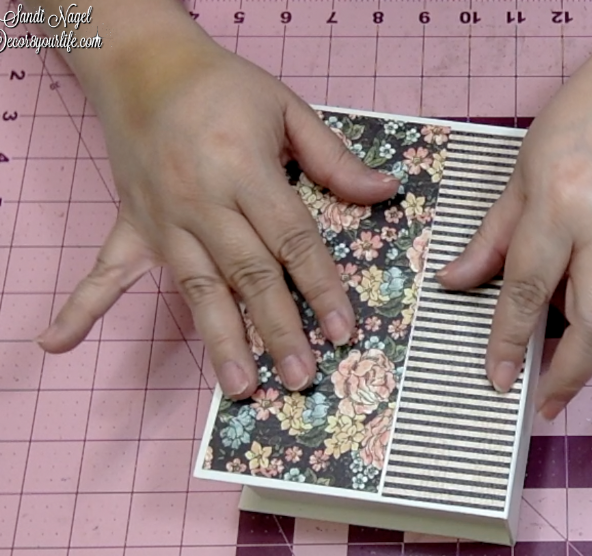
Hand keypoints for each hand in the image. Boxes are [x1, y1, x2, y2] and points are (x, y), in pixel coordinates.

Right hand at [35, 36, 397, 398]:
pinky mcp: (132, 224)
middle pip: (249, 276)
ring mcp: (162, 218)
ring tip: (239, 387)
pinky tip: (55, 343)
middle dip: (277, 330)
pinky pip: (104, 270)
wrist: (145, 63)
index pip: (293, 241)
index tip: (342, 332)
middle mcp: (203, 201)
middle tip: (300, 377)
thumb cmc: (222, 86)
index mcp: (245, 170)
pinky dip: (82, 307)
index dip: (321, 288)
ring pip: (196, 288)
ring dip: (219, 340)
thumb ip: (334, 158)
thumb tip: (385, 191)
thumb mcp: (287, 108)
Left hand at [438, 55, 591, 419]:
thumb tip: (455, 282)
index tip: (498, 378)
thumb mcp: (521, 172)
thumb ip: (491, 236)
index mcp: (559, 206)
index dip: (508, 341)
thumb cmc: (581, 118)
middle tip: (544, 400)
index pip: (526, 289)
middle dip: (568, 373)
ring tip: (562, 336)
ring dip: (589, 338)